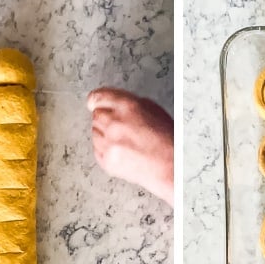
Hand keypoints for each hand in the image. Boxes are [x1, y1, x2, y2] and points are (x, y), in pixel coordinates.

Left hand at [87, 88, 173, 206]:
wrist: (170, 166)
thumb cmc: (167, 139)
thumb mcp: (152, 109)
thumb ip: (127, 103)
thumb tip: (113, 102)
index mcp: (126, 106)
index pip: (97, 97)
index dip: (96, 101)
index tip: (95, 103)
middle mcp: (114, 123)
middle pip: (95, 115)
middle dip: (105, 119)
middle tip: (121, 127)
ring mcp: (108, 143)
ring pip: (94, 132)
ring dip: (105, 134)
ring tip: (125, 140)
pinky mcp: (105, 160)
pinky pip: (97, 149)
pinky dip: (106, 149)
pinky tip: (122, 150)